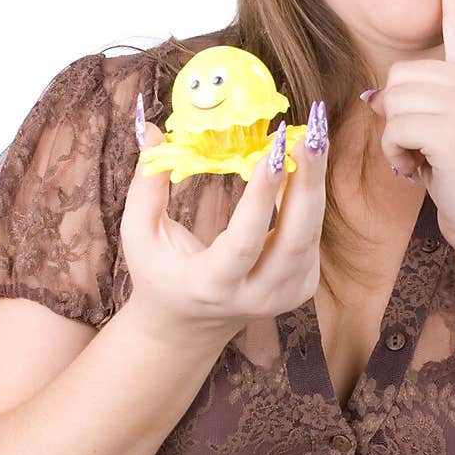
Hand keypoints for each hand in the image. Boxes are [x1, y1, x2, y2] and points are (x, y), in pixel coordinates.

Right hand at [120, 111, 328, 342]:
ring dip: (314, 183)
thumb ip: (146, 184)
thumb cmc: (159, 272)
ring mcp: (285, 296)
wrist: (188, 325)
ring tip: (311, 138)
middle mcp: (255, 297)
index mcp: (211, 286)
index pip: (244, 242)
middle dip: (307, 183)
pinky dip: (309, 198)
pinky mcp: (302, 287)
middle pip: (295, 240)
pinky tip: (304, 164)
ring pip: (311, 236)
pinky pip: (312, 236)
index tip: (273, 151)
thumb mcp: (140, 234)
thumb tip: (152, 128)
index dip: (262, 197)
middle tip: (310, 135)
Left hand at [364, 0, 454, 265]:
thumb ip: (414, 107)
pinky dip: (397, 156)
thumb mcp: (436, 136)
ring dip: (396, 140)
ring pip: (393, 101)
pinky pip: (395, 128)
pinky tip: (421, 171)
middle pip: (399, 75)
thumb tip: (374, 98)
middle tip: (423, 149)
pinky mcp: (454, 129)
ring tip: (424, 161)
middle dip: (396, 117)